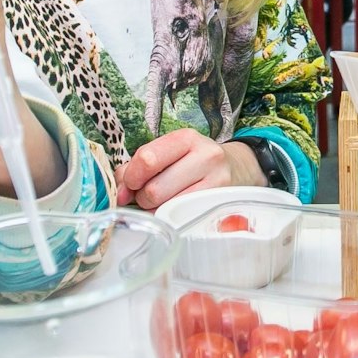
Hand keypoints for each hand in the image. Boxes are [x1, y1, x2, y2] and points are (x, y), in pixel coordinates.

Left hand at [115, 129, 261, 209]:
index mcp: (186, 138)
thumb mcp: (170, 153)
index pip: (147, 159)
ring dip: (155, 210)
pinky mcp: (219, 204)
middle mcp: (205, 156)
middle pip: (154, 189)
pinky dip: (170, 218)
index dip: (130, 177)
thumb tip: (119, 191)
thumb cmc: (194, 162)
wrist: (238, 169)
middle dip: (142, 198)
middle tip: (146, 196)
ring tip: (161, 202)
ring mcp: (216, 182)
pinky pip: (182, 218)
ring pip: (166, 207)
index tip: (129, 184)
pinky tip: (173, 211)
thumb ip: (138, 167)